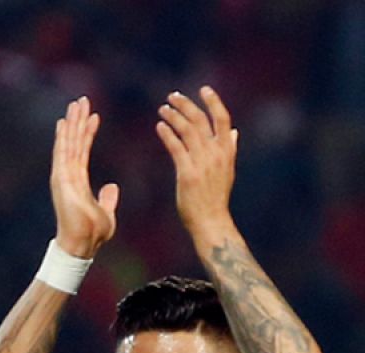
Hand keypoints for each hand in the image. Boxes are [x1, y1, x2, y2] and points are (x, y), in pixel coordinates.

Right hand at [50, 97, 118, 258]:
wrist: (82, 244)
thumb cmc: (92, 233)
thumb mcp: (106, 212)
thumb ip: (108, 198)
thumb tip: (112, 187)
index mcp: (78, 181)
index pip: (83, 151)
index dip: (88, 133)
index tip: (93, 116)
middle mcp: (67, 176)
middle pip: (74, 142)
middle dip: (78, 121)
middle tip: (82, 101)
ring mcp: (63, 176)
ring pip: (68, 143)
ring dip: (72, 123)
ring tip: (76, 104)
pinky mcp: (61, 179)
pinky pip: (63, 153)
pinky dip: (63, 137)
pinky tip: (65, 121)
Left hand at [157, 86, 236, 238]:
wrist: (211, 220)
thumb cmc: (215, 197)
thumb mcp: (227, 170)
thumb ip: (229, 149)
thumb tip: (234, 132)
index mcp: (226, 151)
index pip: (223, 119)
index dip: (214, 102)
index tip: (204, 89)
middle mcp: (216, 153)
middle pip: (202, 120)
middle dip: (187, 105)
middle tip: (173, 96)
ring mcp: (203, 163)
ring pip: (188, 131)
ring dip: (174, 116)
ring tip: (162, 109)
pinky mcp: (188, 173)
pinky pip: (176, 148)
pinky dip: (168, 134)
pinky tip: (160, 126)